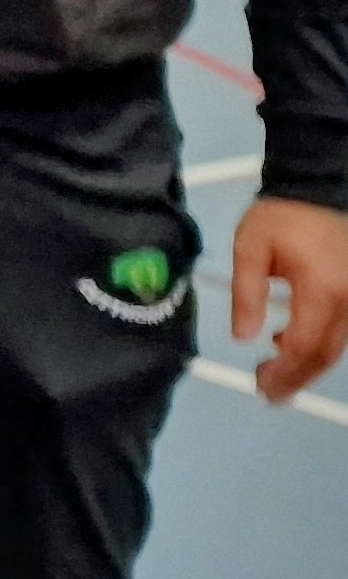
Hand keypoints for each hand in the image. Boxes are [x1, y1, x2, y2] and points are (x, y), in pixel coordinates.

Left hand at [230, 194, 347, 400]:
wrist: (317, 187)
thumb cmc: (281, 215)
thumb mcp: (250, 249)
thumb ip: (246, 294)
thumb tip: (242, 336)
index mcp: (322, 289)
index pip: (306, 345)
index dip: (285, 372)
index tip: (261, 384)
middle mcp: (347, 299)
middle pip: (326, 353)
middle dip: (296, 378)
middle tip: (266, 391)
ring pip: (336, 346)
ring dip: (306, 364)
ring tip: (272, 374)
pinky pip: (339, 329)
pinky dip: (317, 344)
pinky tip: (288, 343)